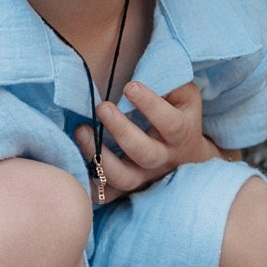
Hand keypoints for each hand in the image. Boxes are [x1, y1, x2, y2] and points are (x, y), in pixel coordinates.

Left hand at [92, 79, 220, 197]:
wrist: (189, 156)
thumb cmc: (181, 115)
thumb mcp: (185, 95)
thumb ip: (170, 82)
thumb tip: (147, 71)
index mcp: (182, 134)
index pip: (170, 123)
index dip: (151, 105)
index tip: (130, 86)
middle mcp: (165, 159)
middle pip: (145, 153)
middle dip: (121, 131)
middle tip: (102, 107)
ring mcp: (146, 177)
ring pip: (124, 178)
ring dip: (100, 157)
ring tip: (81, 131)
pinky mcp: (129, 188)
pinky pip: (108, 195)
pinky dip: (91, 188)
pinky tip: (76, 168)